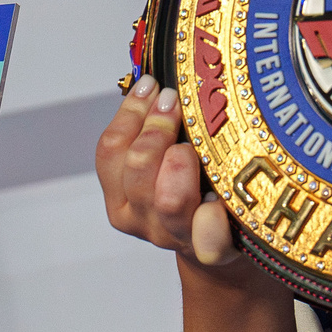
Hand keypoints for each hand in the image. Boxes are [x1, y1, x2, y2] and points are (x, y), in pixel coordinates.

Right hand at [95, 76, 239, 267]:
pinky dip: (213, 213)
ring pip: (167, 197)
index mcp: (120, 195)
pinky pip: (208, 235)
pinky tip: (219, 195)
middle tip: (176, 102)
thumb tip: (154, 79)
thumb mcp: (163, 159)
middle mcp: (142, 219)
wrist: (220, 248)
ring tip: (195, 147)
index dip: (132, 111)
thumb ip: (153, 127)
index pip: (110, 149)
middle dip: (157, 127)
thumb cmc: (192, 190)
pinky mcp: (210, 252)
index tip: (153, 85)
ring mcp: (174, 236)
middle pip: (136, 168)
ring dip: (182, 163)